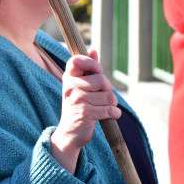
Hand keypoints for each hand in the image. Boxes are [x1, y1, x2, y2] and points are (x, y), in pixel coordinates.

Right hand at [50, 50, 121, 173]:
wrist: (69, 133)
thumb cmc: (77, 106)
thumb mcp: (79, 86)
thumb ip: (87, 69)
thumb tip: (93, 50)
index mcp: (68, 78)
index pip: (78, 61)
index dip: (92, 64)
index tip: (97, 71)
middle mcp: (71, 87)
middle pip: (102, 80)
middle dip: (108, 90)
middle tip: (101, 97)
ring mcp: (78, 100)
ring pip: (109, 96)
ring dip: (112, 103)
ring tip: (104, 107)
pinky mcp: (86, 114)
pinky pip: (110, 109)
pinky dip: (114, 113)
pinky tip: (110, 115)